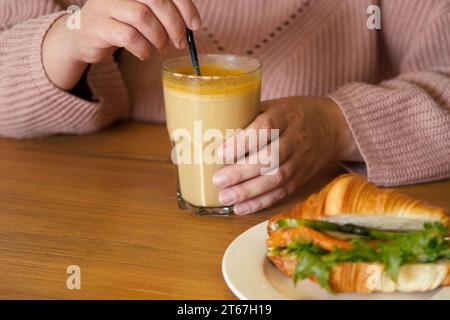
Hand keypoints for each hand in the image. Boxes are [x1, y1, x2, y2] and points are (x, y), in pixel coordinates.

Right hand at [43, 0, 200, 89]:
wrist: (83, 35)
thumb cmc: (121, 23)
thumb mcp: (142, 11)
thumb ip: (164, 12)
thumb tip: (193, 24)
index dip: (185, 6)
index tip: (195, 26)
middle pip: (156, 0)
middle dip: (174, 25)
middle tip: (179, 42)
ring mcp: (106, 5)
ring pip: (143, 17)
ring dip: (158, 38)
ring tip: (160, 47)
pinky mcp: (98, 26)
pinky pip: (129, 37)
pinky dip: (143, 49)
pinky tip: (145, 53)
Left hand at [212, 96, 361, 214]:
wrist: (333, 126)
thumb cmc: (294, 114)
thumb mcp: (274, 105)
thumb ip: (250, 117)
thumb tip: (213, 133)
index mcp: (286, 115)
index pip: (265, 128)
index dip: (243, 142)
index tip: (221, 153)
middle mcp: (296, 138)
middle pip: (270, 158)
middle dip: (241, 172)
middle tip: (218, 180)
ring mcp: (301, 160)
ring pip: (276, 179)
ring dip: (248, 191)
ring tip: (225, 197)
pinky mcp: (302, 178)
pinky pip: (282, 192)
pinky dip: (261, 202)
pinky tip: (241, 208)